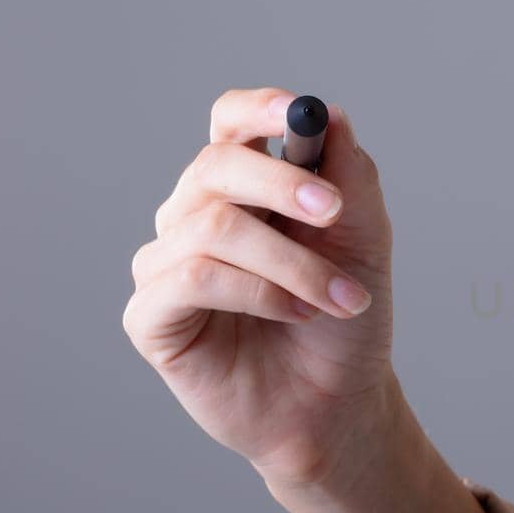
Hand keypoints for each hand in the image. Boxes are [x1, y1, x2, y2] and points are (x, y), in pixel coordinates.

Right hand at [124, 87, 397, 488]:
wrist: (337, 404)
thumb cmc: (344, 323)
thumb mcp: (363, 243)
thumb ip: (349, 178)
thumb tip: (329, 116)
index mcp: (245, 189)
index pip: (231, 124)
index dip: (257, 108)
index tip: (298, 114)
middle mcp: (196, 216)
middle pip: (216, 165)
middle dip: (282, 184)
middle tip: (335, 214)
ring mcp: (167, 264)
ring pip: (212, 226)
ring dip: (291, 262)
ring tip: (341, 298)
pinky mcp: (150, 315)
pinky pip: (191, 278)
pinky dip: (256, 292)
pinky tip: (295, 314)